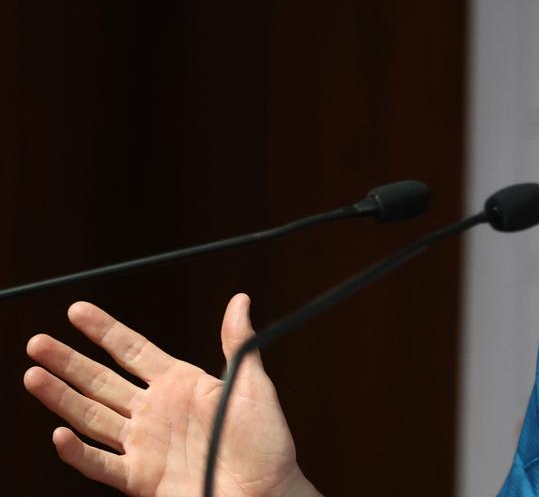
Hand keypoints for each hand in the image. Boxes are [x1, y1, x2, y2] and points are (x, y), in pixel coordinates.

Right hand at [23, 294, 319, 496]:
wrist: (267, 494)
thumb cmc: (266, 442)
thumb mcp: (254, 387)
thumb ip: (238, 345)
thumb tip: (240, 299)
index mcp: (181, 385)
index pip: (133, 350)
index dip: (105, 330)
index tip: (76, 310)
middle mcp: (155, 412)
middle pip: (101, 381)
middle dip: (69, 361)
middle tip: (37, 342)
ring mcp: (144, 445)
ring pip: (92, 417)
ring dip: (62, 398)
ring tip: (33, 375)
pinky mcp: (140, 479)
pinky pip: (101, 464)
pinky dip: (78, 452)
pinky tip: (59, 434)